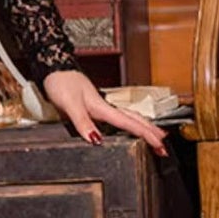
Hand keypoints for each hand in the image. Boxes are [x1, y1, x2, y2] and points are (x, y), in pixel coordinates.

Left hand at [41, 68, 167, 156]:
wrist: (54, 69)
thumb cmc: (62, 83)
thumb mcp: (70, 104)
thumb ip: (83, 122)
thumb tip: (96, 140)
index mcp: (103, 107)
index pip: (129, 123)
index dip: (146, 135)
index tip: (160, 146)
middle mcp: (105, 107)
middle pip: (135, 120)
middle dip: (151, 133)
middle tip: (164, 147)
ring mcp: (101, 107)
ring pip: (129, 118)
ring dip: (143, 127)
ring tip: (155, 137)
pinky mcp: (95, 108)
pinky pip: (118, 118)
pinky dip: (130, 124)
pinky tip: (129, 128)